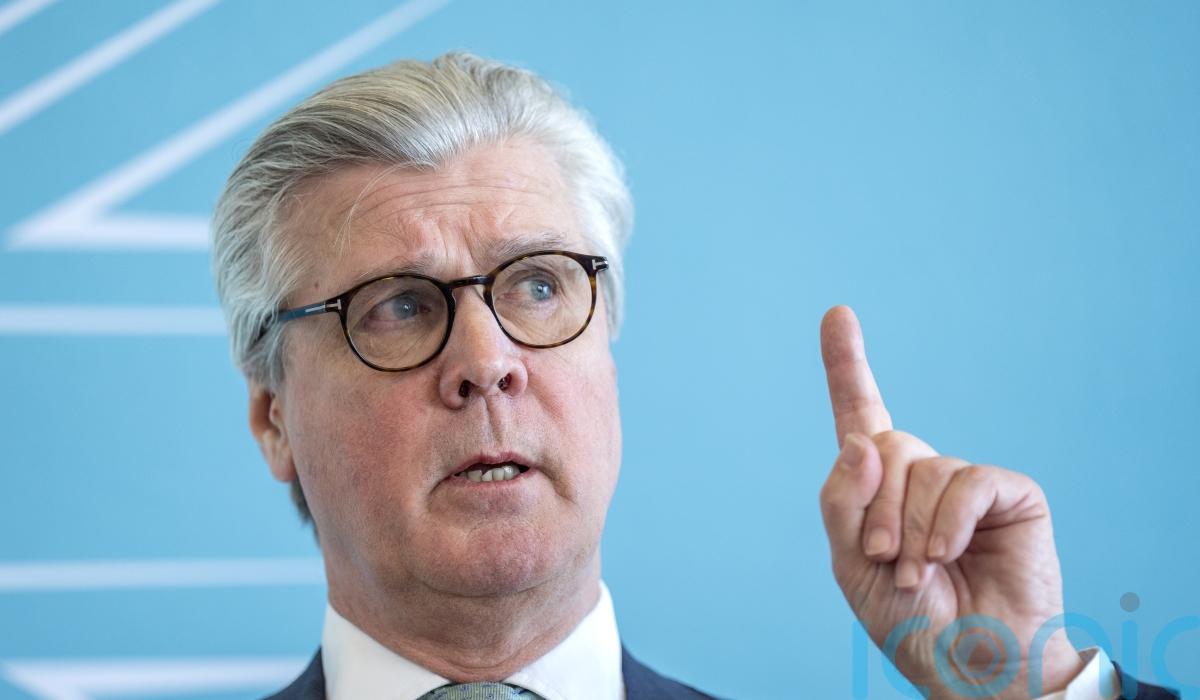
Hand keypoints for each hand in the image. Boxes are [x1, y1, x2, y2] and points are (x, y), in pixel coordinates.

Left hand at [817, 306, 1085, 698]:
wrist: (968, 663)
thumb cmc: (909, 618)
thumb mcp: (851, 563)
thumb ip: (843, 501)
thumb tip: (861, 441)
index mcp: (879, 486)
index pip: (860, 414)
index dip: (847, 365)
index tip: (837, 314)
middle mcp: (921, 474)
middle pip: (884, 442)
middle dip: (876, 508)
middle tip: (885, 560)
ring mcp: (966, 481)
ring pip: (922, 465)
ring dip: (910, 529)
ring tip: (919, 573)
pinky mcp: (1008, 493)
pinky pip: (967, 480)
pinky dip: (949, 522)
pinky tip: (950, 554)